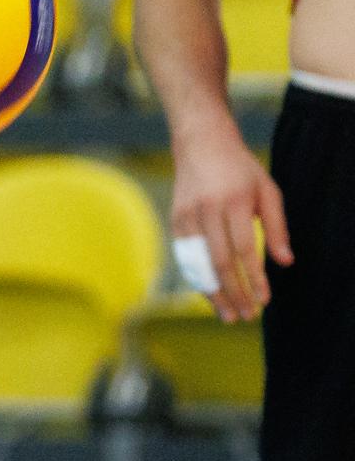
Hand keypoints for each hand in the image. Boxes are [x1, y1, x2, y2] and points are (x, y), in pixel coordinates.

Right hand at [169, 132, 292, 322]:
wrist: (201, 145)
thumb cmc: (240, 170)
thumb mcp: (268, 191)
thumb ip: (277, 227)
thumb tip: (285, 262)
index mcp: (235, 202)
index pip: (244, 250)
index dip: (254, 278)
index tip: (264, 300)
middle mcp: (208, 211)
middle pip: (219, 263)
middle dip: (234, 294)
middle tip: (246, 316)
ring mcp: (187, 217)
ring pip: (199, 265)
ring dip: (214, 294)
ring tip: (228, 315)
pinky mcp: (175, 222)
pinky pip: (187, 258)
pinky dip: (199, 279)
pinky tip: (212, 294)